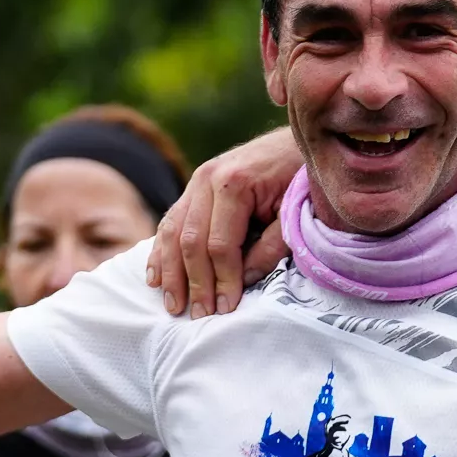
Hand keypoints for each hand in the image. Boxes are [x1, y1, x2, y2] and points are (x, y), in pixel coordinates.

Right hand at [145, 128, 302, 316]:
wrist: (295, 140)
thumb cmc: (300, 176)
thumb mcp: (294, 212)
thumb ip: (271, 246)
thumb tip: (245, 281)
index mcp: (233, 183)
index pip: (220, 245)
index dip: (222, 280)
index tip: (227, 309)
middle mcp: (207, 178)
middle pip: (190, 242)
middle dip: (194, 283)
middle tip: (198, 316)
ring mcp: (196, 181)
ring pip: (172, 233)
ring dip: (170, 273)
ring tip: (174, 305)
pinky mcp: (194, 187)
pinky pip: (170, 222)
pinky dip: (161, 252)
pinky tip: (155, 277)